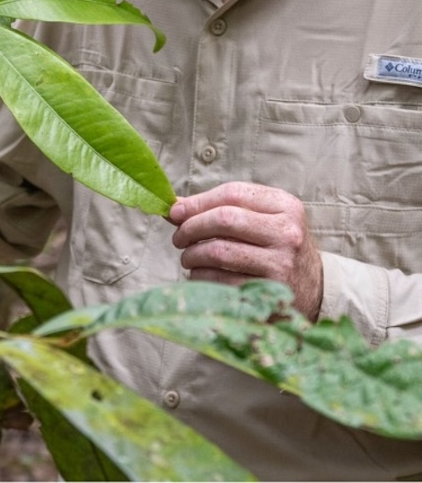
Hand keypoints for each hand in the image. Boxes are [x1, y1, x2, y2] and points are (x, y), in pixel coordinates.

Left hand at [169, 181, 322, 319]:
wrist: (312, 289)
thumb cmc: (272, 247)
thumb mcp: (257, 220)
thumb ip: (218, 209)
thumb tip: (172, 208)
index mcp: (285, 205)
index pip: (232, 193)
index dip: (196, 202)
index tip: (174, 212)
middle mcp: (287, 232)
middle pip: (224, 219)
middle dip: (190, 227)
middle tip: (178, 238)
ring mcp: (281, 263)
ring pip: (218, 251)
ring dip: (192, 254)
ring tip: (188, 257)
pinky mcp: (269, 290)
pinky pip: (220, 280)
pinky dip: (200, 276)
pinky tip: (200, 274)